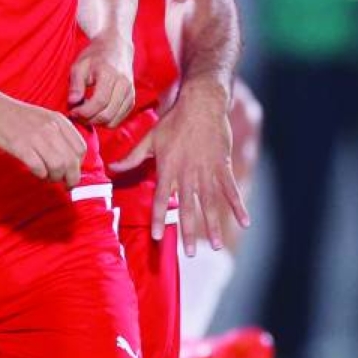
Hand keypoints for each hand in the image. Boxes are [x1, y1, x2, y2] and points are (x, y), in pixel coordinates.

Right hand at [0, 87, 86, 187]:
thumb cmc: (16, 116)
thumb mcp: (44, 117)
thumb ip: (59, 133)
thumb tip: (70, 158)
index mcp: (59, 120)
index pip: (81, 148)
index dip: (79, 164)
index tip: (72, 171)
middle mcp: (51, 128)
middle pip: (72, 161)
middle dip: (71, 178)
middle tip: (65, 184)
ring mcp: (36, 137)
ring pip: (58, 166)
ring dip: (55, 177)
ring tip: (49, 178)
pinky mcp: (20, 146)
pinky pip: (38, 167)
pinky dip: (41, 175)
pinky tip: (37, 172)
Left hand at [68, 31, 134, 126]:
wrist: (116, 48)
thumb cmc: (95, 56)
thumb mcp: (80, 65)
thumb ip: (75, 84)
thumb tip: (72, 102)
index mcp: (110, 74)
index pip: (99, 101)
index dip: (84, 112)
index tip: (72, 112)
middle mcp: (123, 85)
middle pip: (107, 114)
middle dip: (89, 120)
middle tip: (77, 115)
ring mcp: (130, 93)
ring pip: (113, 120)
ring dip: (96, 122)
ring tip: (85, 113)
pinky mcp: (131, 100)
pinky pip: (118, 120)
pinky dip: (106, 121)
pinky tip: (96, 112)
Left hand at [111, 83, 249, 246]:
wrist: (202, 104)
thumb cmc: (174, 121)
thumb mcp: (150, 139)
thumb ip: (132, 157)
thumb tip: (112, 169)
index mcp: (168, 169)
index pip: (160, 199)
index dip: (158, 218)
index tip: (157, 237)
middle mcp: (188, 174)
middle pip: (187, 207)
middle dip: (188, 232)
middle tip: (190, 254)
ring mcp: (207, 171)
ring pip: (210, 204)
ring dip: (213, 226)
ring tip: (215, 247)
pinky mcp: (223, 166)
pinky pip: (231, 190)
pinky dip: (238, 206)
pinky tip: (245, 223)